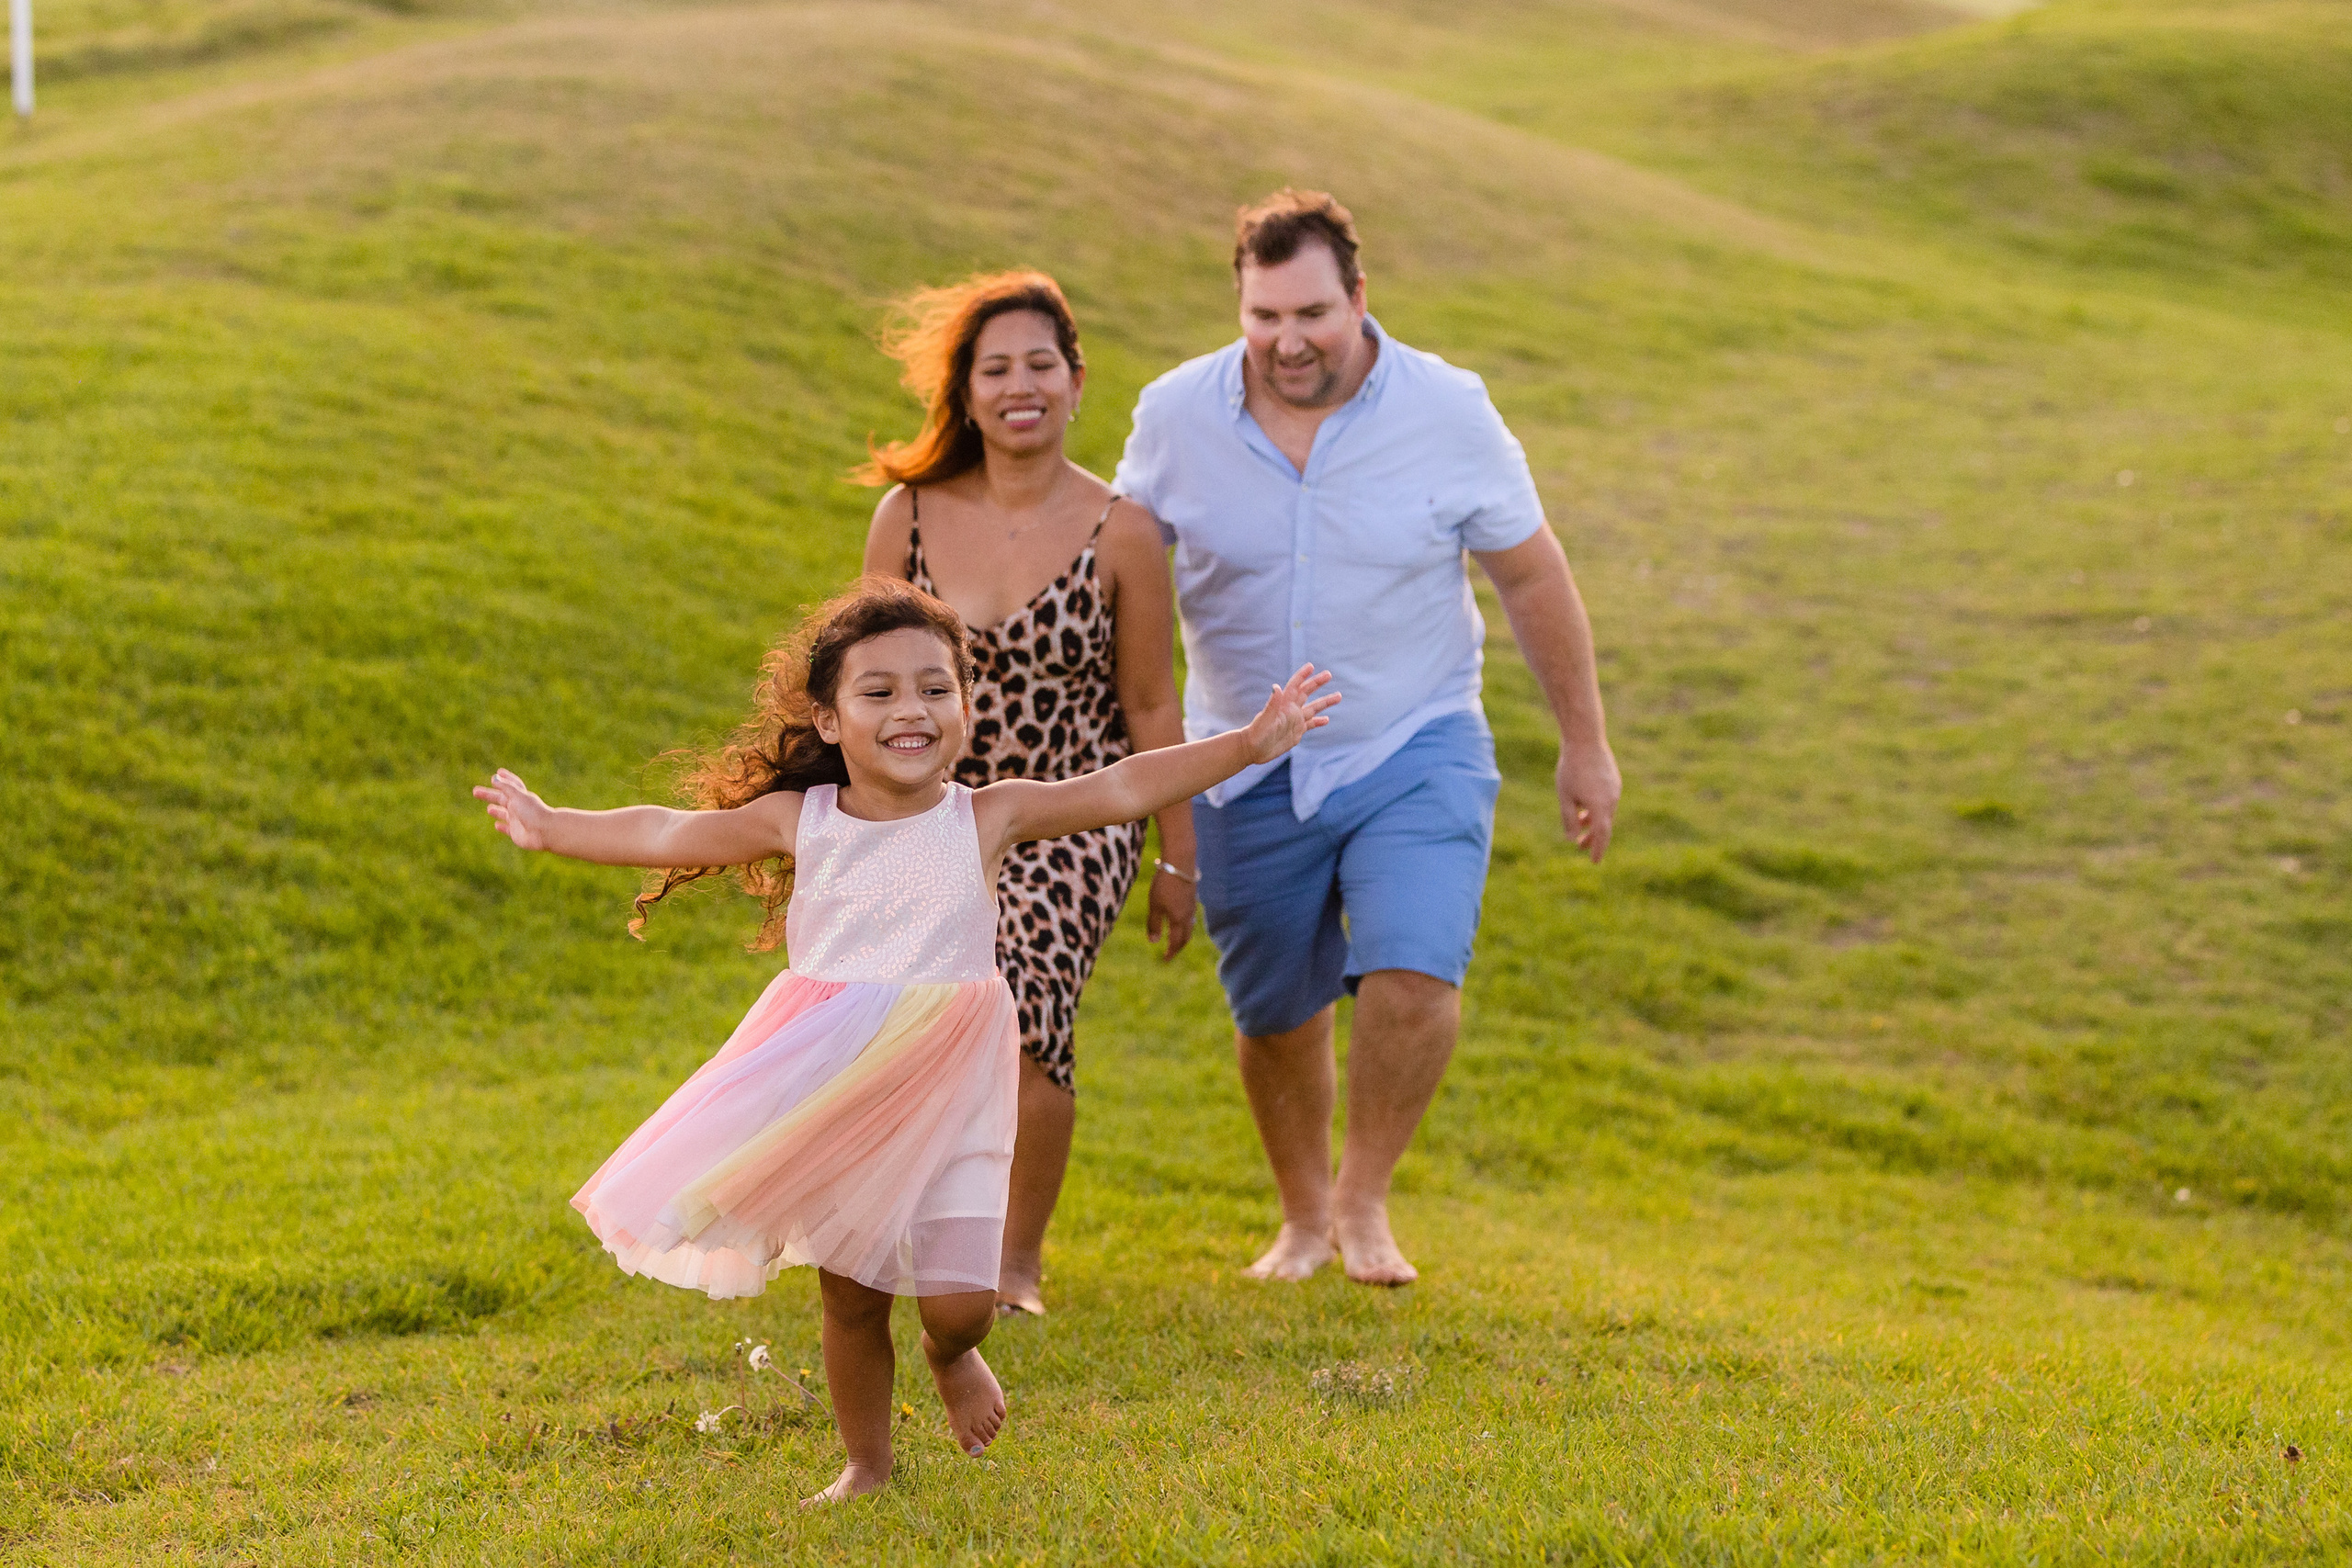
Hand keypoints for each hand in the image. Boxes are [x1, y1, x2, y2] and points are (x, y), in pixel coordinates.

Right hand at [473, 768, 554, 850]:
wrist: (544, 832)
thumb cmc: (532, 811)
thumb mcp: (517, 796)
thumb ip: (506, 787)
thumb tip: (494, 777)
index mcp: (521, 797)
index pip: (511, 785)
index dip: (505, 779)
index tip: (497, 772)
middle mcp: (519, 807)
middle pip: (502, 799)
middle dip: (489, 795)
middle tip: (475, 791)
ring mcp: (518, 820)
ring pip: (505, 814)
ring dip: (497, 810)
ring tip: (488, 808)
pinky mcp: (517, 833)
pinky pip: (508, 829)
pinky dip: (502, 826)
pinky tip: (496, 825)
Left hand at [1145, 865, 1196, 959]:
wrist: (1180, 863)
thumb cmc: (1164, 885)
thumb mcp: (1155, 905)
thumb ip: (1154, 924)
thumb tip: (1153, 942)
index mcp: (1179, 920)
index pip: (1176, 943)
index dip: (1170, 953)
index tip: (1164, 960)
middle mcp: (1188, 916)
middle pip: (1185, 938)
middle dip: (1178, 948)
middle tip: (1170, 953)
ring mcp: (1191, 906)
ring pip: (1189, 927)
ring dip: (1182, 936)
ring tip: (1174, 939)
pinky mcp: (1192, 898)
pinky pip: (1190, 917)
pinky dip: (1184, 925)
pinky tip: (1178, 920)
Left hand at [1242, 665, 1339, 763]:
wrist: (1252, 750)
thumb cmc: (1256, 734)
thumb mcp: (1265, 719)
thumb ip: (1272, 704)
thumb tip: (1277, 687)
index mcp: (1283, 704)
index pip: (1295, 686)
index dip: (1302, 676)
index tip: (1311, 666)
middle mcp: (1290, 710)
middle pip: (1306, 693)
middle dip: (1317, 683)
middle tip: (1328, 674)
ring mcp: (1294, 721)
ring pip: (1313, 708)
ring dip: (1325, 702)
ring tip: (1338, 696)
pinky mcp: (1296, 732)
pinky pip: (1310, 724)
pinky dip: (1318, 721)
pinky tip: (1327, 720)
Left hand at [1557, 743, 1620, 862]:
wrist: (1585, 739)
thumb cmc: (1571, 768)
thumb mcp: (1565, 796)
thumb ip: (1569, 818)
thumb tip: (1571, 839)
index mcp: (1600, 806)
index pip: (1602, 835)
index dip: (1598, 849)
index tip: (1594, 862)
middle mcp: (1612, 799)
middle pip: (1604, 826)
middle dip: (1593, 838)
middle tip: (1580, 847)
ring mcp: (1615, 789)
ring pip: (1606, 812)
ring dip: (1593, 821)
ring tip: (1580, 824)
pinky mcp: (1614, 780)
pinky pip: (1607, 801)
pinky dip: (1597, 809)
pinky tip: (1585, 806)